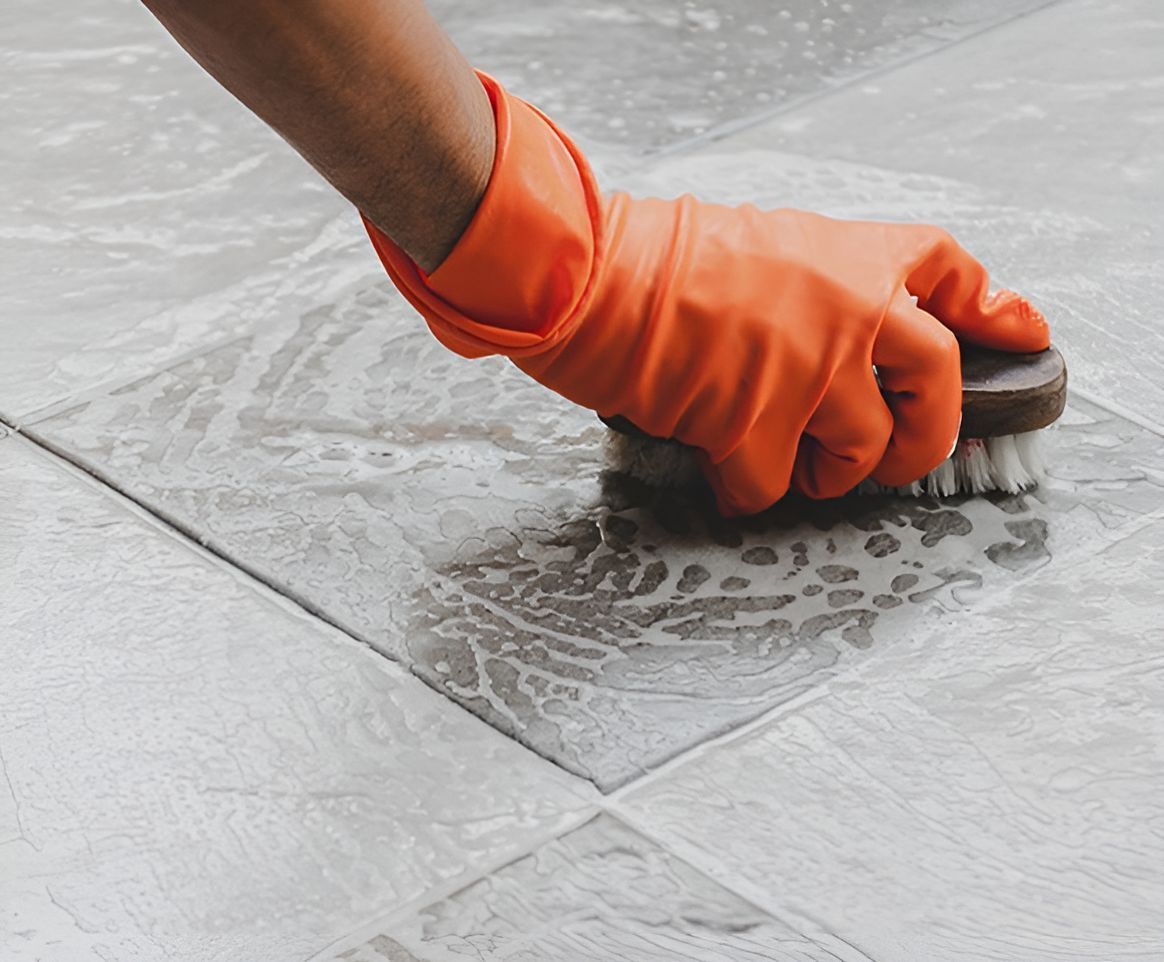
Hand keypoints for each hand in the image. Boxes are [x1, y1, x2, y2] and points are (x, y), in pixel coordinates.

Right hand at [366, 74, 1049, 515]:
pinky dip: (750, 491)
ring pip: (864, 451)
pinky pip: (774, 485)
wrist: (589, 274)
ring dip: (832, 475)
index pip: (943, 268)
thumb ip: (805, 284)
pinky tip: (723, 473)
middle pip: (938, 381)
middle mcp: (847, 309)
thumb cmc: (649, 255)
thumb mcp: (750, 241)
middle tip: (898, 459)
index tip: (1018, 330)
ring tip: (796, 470)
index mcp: (844, 255)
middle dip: (928, 434)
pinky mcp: (760, 424)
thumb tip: (825, 332)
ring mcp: (810, 369)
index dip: (989, 304)